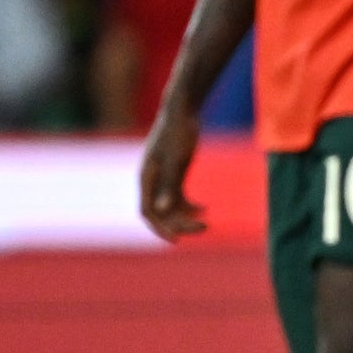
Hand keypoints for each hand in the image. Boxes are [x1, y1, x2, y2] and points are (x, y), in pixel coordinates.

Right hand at [138, 106, 205, 241]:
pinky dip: (189, 206)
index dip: (160, 228)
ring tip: (207, 223)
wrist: (182, 111)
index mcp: (146, 178)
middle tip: (205, 228)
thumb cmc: (178, 132)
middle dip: (179, 224)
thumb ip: (169, 185)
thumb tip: (161, 211)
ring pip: (170, 206)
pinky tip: (205, 209)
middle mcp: (150, 180)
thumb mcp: (176, 160)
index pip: (146, 212)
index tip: (177, 240)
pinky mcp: (173, 173)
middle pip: (161, 212)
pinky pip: (177, 197)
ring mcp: (161, 178)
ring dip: (186, 217)